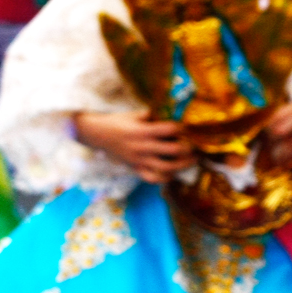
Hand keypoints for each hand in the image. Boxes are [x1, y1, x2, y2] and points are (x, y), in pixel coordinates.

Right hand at [75, 110, 194, 183]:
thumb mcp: (134, 114)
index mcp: (143, 130)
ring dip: (183, 164)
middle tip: (194, 145)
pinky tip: (172, 173)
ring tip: (192, 160)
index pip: (170, 129)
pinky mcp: (135, 168)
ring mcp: (139, 160)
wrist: (97, 134)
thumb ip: (152, 116)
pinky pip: (152, 178)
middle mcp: (143, 146)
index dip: (183, 128)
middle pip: (174, 150)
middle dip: (189, 148)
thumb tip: (169, 115)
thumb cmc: (117, 122)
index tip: (187, 128)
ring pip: (167, 167)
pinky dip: (165, 178)